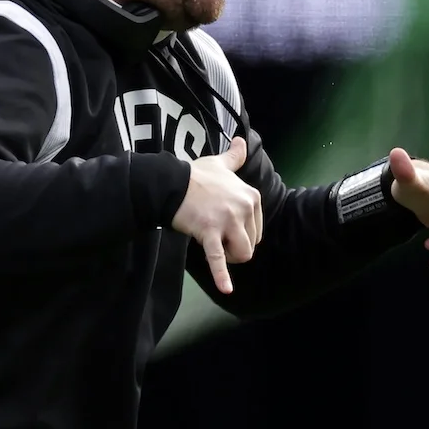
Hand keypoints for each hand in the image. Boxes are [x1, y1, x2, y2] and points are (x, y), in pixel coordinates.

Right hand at [171, 136, 262, 293]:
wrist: (171, 183)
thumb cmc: (195, 174)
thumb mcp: (219, 163)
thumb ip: (234, 155)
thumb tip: (241, 140)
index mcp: (251, 196)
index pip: (257, 228)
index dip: (243, 233)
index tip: (227, 228)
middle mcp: (244, 208)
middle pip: (250, 243)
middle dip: (236, 246)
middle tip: (219, 239)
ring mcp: (228, 221)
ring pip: (241, 253)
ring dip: (231, 257)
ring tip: (217, 249)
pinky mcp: (210, 233)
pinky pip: (218, 258)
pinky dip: (222, 276)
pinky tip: (227, 289)